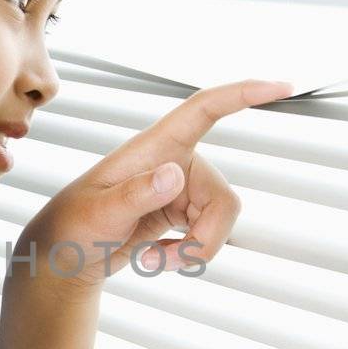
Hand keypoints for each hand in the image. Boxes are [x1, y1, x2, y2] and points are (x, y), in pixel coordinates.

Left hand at [13, 78, 293, 297]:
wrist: (65, 256)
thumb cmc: (73, 226)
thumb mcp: (99, 213)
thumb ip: (137, 194)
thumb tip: (175, 175)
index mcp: (155, 148)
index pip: (205, 109)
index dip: (244, 93)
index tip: (282, 85)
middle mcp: (175, 162)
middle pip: (224, 198)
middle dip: (205, 239)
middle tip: (164, 262)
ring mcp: (180, 189)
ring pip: (221, 221)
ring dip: (193, 252)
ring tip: (154, 262)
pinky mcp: (181, 212)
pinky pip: (208, 235)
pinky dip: (187, 256)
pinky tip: (155, 258)